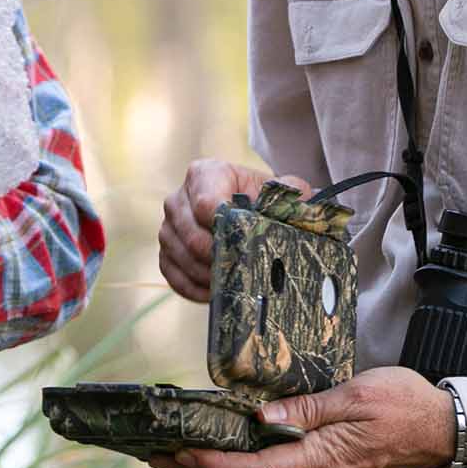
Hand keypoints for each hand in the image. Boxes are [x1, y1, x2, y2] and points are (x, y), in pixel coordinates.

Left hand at [147, 367, 455, 467]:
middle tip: (155, 455)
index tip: (179, 452)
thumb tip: (261, 414)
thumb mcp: (355, 396)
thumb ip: (307, 408)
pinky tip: (220, 459)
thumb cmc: (402, 407)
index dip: (212, 466)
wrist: (439, 430)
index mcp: (319, 460)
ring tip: (175, 458)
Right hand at [158, 159, 311, 302]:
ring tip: (233, 283)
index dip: (225, 227)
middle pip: (192, 235)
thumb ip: (292, 191)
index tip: (246, 243)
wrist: (247, 210)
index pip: (206, 203)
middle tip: (244, 271)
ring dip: (208, 276)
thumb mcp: (281, 189)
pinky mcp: (165, 253)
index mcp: (204, 174)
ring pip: (181, 257)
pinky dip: (195, 289)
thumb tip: (301, 202)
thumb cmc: (262, 199)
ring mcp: (168, 227)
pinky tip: (216, 293)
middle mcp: (179, 198)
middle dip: (220, 257)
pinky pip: (173, 276)